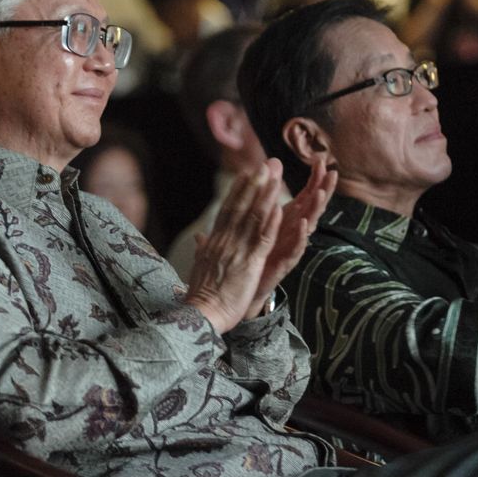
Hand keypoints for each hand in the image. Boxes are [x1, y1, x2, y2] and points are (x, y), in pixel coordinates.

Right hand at [185, 160, 284, 333]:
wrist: (202, 313)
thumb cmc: (201, 295)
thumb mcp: (201, 266)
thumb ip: (203, 249)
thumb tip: (198, 237)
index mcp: (215, 242)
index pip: (227, 210)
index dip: (237, 190)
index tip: (245, 173)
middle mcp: (226, 241)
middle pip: (241, 207)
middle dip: (253, 184)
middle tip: (263, 164)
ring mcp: (237, 250)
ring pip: (253, 218)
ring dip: (265, 196)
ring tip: (274, 177)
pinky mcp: (250, 264)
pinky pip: (262, 239)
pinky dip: (271, 223)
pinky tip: (279, 207)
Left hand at [243, 159, 336, 319]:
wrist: (246, 285)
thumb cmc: (256, 252)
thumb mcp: (260, 220)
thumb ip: (265, 199)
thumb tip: (271, 168)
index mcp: (288, 219)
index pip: (306, 195)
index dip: (314, 179)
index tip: (321, 160)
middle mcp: (293, 232)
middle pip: (312, 208)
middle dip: (323, 190)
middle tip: (332, 173)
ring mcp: (291, 247)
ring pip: (307, 226)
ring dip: (314, 210)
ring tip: (320, 194)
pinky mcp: (284, 263)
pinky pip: (295, 249)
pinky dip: (299, 237)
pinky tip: (303, 226)